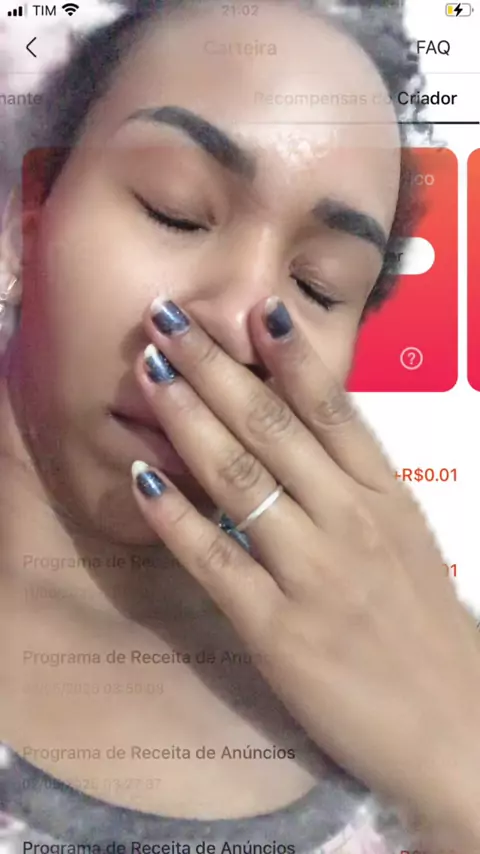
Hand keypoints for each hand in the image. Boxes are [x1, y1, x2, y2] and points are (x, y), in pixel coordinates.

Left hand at [131, 295, 479, 842]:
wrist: (456, 724)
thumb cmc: (424, 625)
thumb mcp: (404, 536)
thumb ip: (354, 483)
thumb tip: (301, 427)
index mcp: (383, 495)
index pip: (332, 409)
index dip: (291, 355)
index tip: (255, 307)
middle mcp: (348, 520)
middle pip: (273, 427)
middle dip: (216, 367)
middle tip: (170, 318)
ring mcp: (312, 573)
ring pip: (240, 478)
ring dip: (187, 418)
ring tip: (149, 371)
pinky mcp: (277, 629)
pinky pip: (216, 559)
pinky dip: (175, 516)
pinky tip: (141, 477)